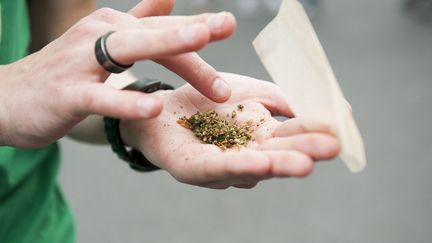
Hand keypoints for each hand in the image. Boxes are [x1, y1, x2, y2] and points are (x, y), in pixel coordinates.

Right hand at [0, 0, 235, 146]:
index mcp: (112, 28)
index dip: (196, 31)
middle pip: (152, 34)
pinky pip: (100, 96)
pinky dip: (126, 99)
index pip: (162, 30)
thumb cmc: (63, 73)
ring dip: (165, 45)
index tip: (228, 26)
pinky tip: (153, 104)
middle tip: (226, 25)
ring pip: (127, 49)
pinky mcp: (67, 93)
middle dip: (190, 30)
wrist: (8, 99)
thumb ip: (137, 21)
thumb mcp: (101, 43)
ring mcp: (80, 63)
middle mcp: (98, 36)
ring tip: (199, 42)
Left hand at [120, 73, 339, 188]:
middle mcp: (246, 156)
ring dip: (276, 164)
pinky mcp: (193, 169)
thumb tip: (327, 107)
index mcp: (260, 138)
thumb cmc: (206, 99)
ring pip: (252, 167)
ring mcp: (220, 167)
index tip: (339, 129)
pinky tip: (257, 164)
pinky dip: (238, 166)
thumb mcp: (250, 91)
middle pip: (277, 155)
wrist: (159, 105)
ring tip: (302, 163)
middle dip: (303, 152)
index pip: (291, 136)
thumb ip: (282, 100)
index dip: (313, 132)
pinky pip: (217, 167)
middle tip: (331, 148)